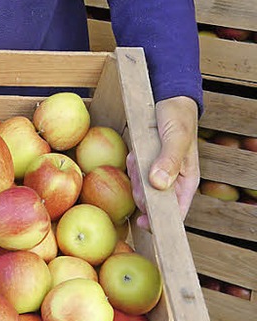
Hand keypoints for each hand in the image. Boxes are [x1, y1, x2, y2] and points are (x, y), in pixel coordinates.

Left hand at [126, 95, 199, 230]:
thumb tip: (158, 185)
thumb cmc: (178, 117)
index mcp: (187, 181)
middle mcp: (174, 180)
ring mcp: (159, 172)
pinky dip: (133, 164)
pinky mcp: (147, 163)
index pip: (176, 211)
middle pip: (154, 201)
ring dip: (136, 174)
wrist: (168, 97)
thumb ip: (169, 161)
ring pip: (142, 187)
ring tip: (138, 155)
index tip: (144, 223)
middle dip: (142, 189)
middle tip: (138, 168)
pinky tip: (135, 152)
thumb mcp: (176, 137)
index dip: (160, 220)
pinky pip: (135, 172)